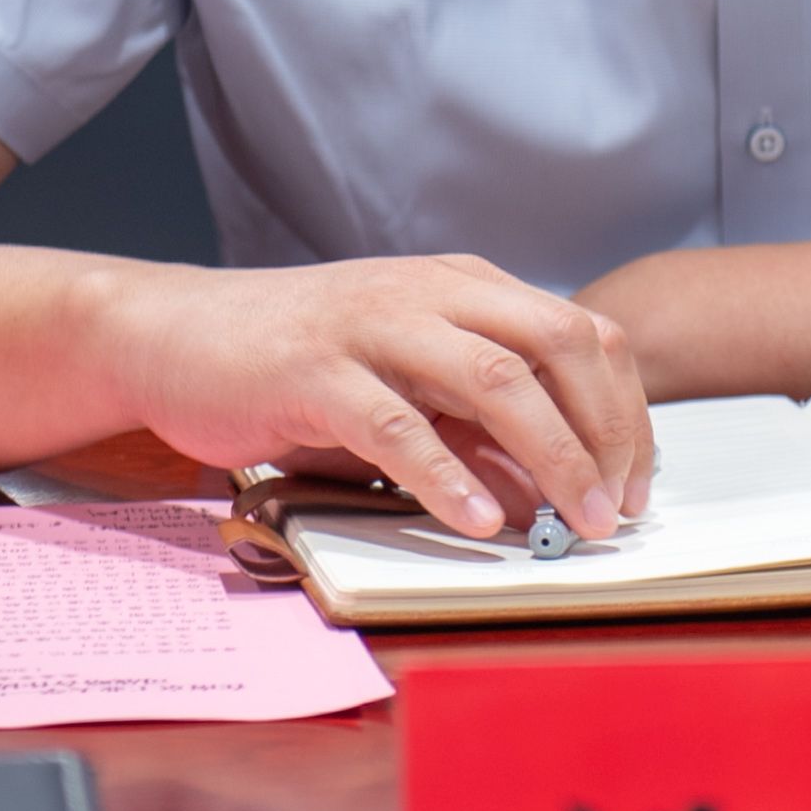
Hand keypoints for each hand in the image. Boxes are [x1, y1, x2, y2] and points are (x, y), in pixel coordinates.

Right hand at [106, 254, 653, 541]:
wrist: (172, 332)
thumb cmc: (296, 363)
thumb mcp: (406, 386)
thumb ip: (477, 431)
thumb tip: (552, 496)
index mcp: (465, 287)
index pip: (583, 334)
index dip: (626, 411)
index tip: (638, 485)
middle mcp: (431, 292)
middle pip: (558, 347)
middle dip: (606, 432)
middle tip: (618, 510)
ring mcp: (372, 326)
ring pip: (493, 379)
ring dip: (550, 455)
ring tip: (575, 521)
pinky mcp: (313, 371)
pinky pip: (397, 425)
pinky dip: (447, 477)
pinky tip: (478, 523)